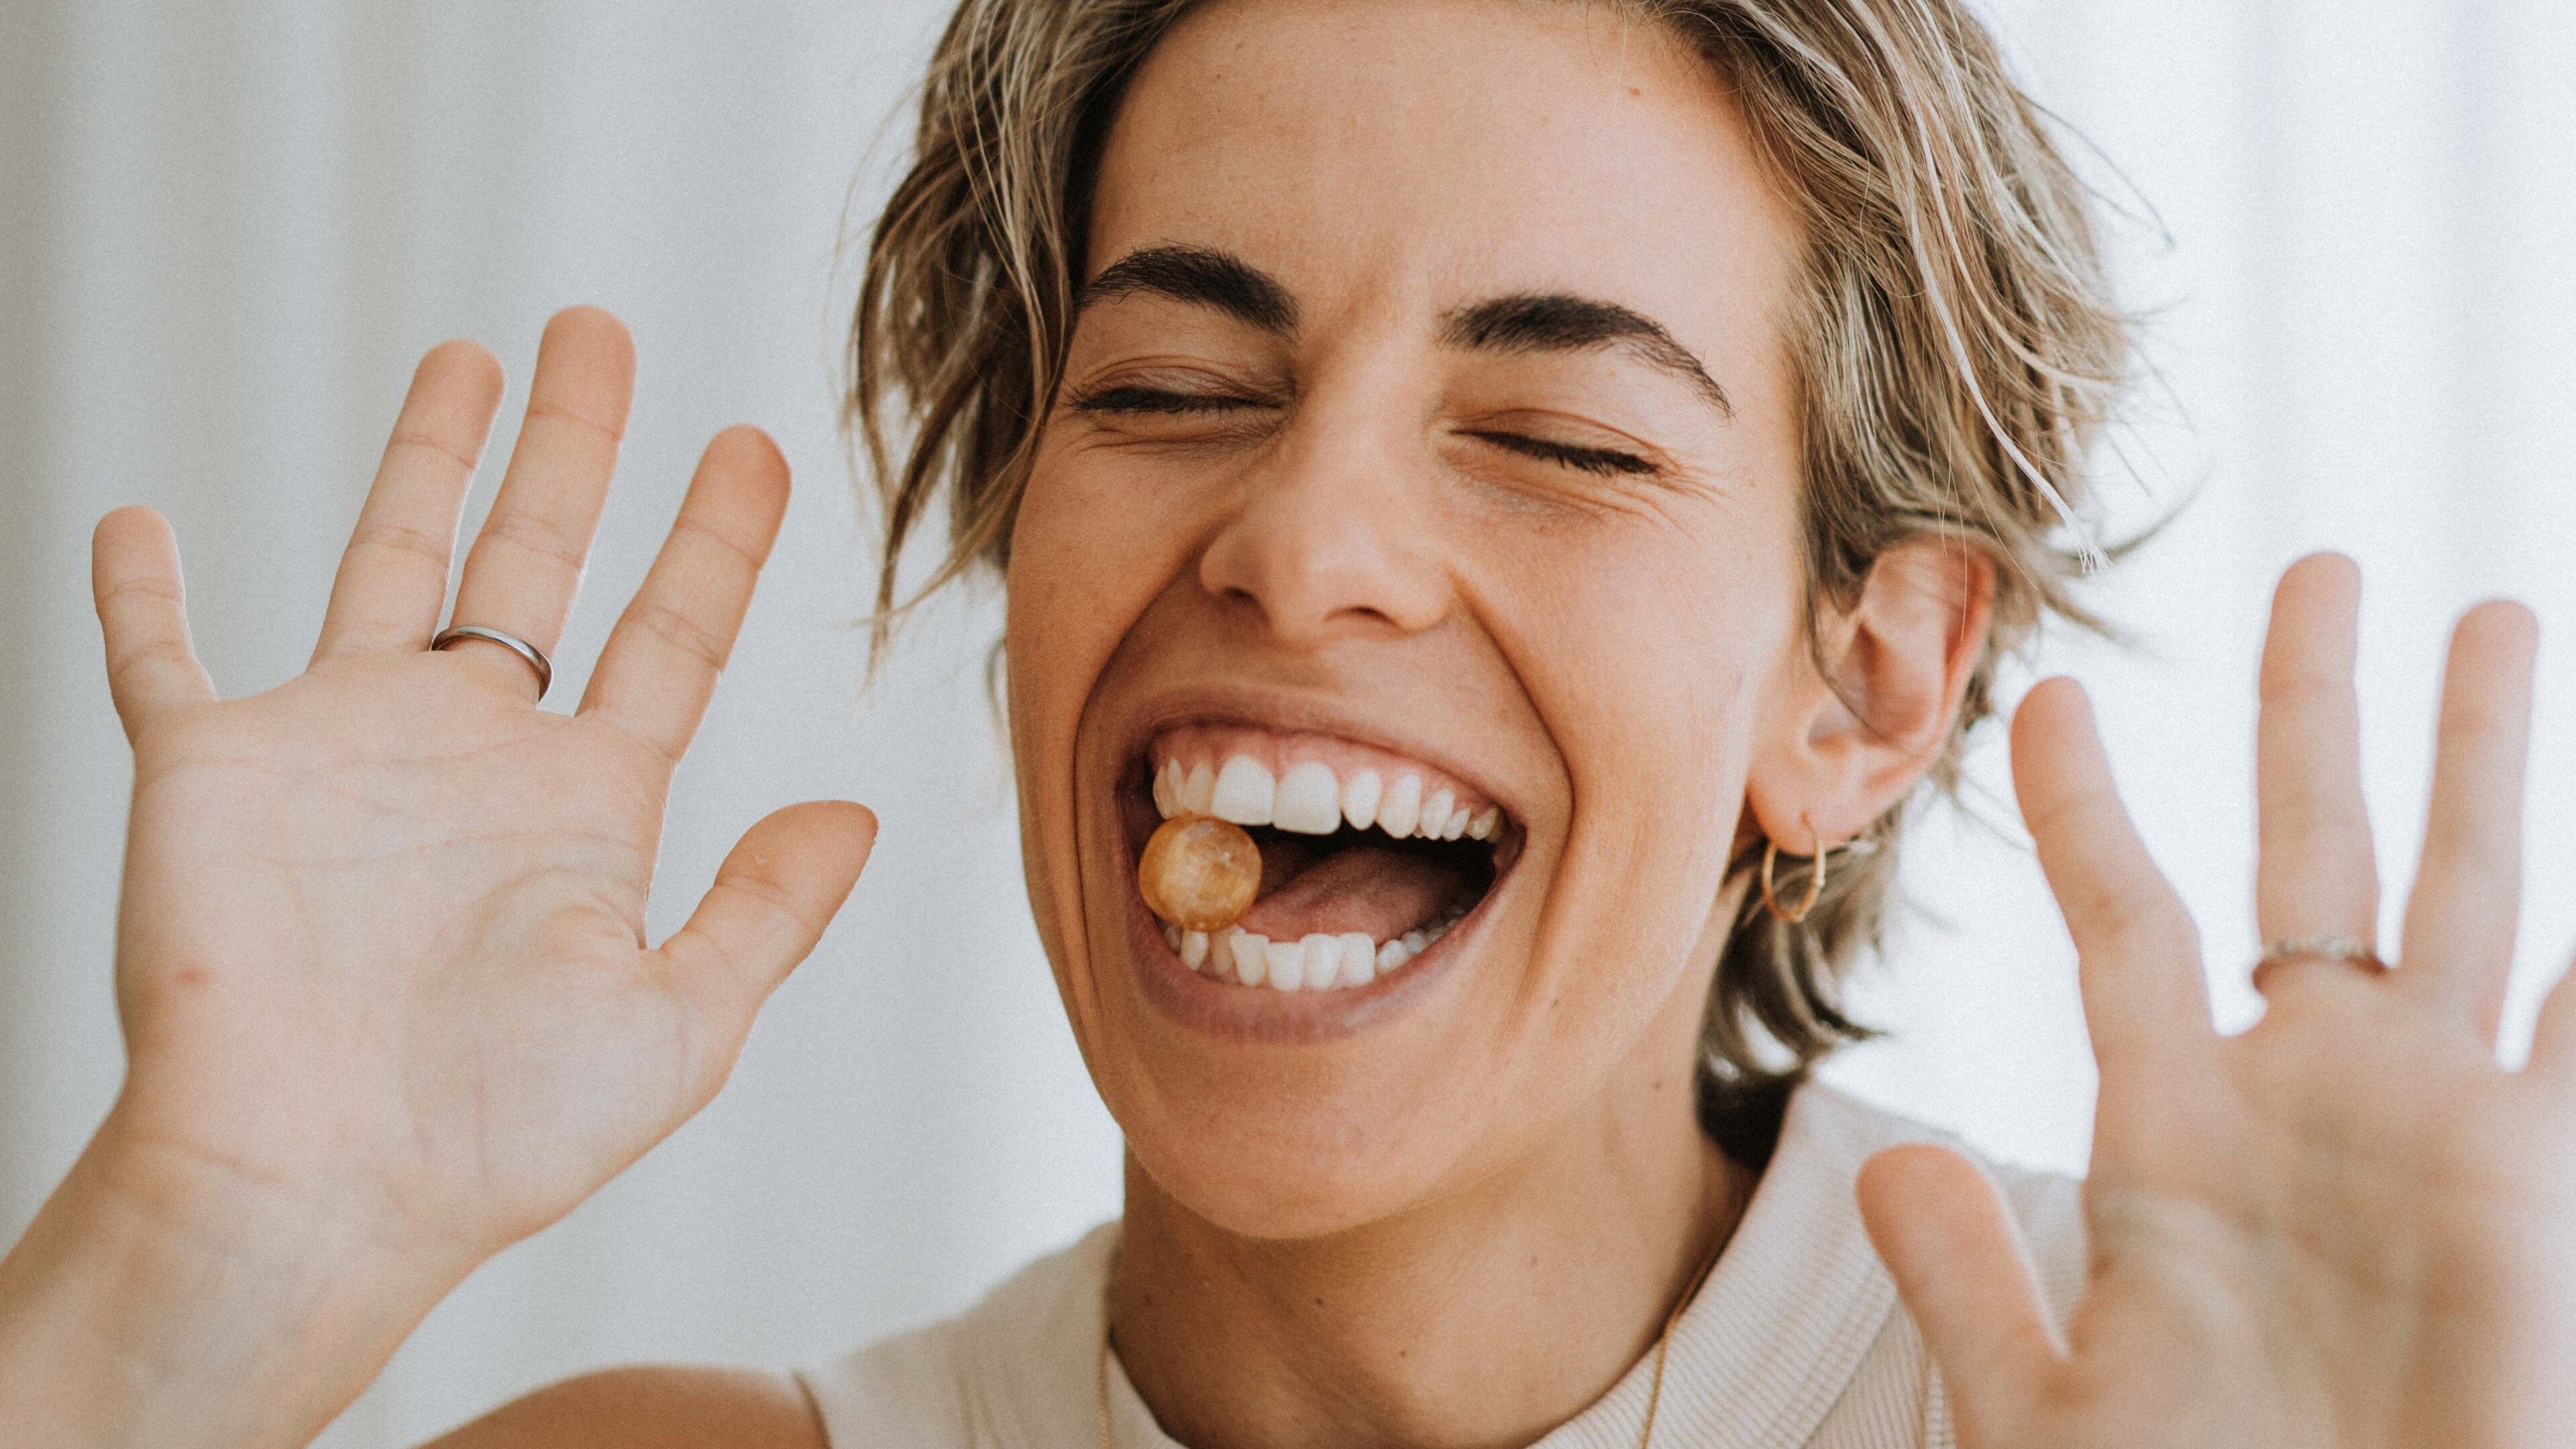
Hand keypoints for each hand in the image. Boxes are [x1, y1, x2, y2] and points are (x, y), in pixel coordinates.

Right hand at [89, 307, 874, 1278]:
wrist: (315, 1190)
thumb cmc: (494, 1136)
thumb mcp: (681, 1023)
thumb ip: (768, 913)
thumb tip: (859, 814)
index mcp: (584, 807)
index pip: (669, 636)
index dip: (716, 540)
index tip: (755, 447)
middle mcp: (472, 757)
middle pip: (538, 557)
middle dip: (574, 443)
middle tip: (604, 330)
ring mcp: (341, 751)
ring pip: (389, 560)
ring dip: (423, 458)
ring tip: (469, 357)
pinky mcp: (212, 773)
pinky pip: (160, 662)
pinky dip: (141, 598)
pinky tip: (136, 526)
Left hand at [1858, 555, 2572, 1446]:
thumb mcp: (2045, 1412)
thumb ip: (1964, 1280)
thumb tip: (1879, 1155)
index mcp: (2170, 1135)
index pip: (2125, 921)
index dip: (2089, 810)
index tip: (2053, 697)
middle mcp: (2304, 1100)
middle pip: (2311, 851)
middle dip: (2317, 711)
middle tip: (2320, 564)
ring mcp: (2432, 1131)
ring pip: (2464, 892)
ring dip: (2478, 758)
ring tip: (2491, 616)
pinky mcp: (2531, 1190)